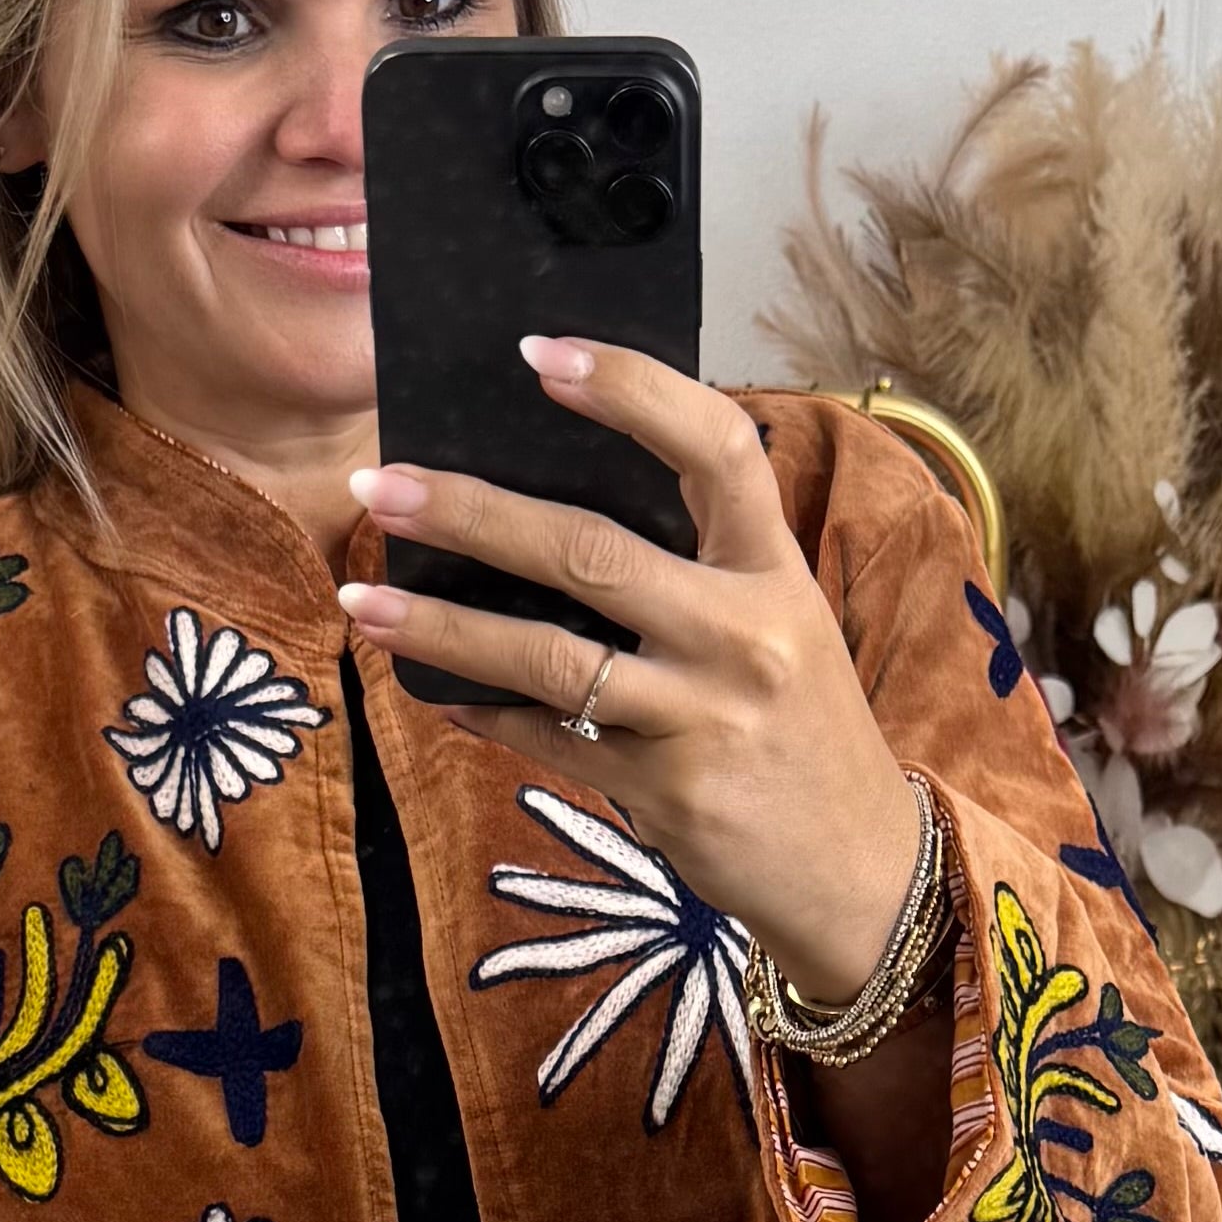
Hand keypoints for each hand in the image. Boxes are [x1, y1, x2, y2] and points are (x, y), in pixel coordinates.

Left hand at [340, 340, 924, 1002]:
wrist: (856, 867)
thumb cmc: (801, 729)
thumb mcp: (783, 626)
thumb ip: (699, 570)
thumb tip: (553, 518)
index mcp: (774, 570)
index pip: (713, 446)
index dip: (629, 389)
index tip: (538, 354)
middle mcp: (743, 634)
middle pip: (590, 551)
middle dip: (473, 515)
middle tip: (384, 488)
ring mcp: (703, 716)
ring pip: (549, 656)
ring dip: (444, 628)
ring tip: (365, 603)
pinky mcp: (667, 792)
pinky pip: (552, 738)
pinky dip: (486, 712)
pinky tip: (438, 692)